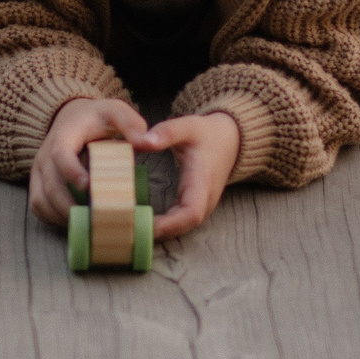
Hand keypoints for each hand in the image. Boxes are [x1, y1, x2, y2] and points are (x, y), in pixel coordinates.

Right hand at [30, 96, 150, 228]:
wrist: (71, 118)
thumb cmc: (97, 117)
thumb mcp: (114, 111)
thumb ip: (130, 124)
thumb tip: (148, 143)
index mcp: (64, 135)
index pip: (60, 154)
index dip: (71, 171)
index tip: (88, 186)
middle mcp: (45, 154)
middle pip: (50, 184)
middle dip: (69, 204)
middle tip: (95, 217)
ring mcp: (38, 171)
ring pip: (41, 199)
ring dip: (62, 215)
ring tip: (88, 224)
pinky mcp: (38, 184)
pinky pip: (38, 206)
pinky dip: (54, 218)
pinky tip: (76, 223)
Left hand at [141, 112, 241, 239]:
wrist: (229, 139)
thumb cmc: (207, 133)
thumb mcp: (188, 126)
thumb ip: (167, 132)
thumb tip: (144, 141)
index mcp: (203, 181)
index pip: (191, 213)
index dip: (170, 224)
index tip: (146, 225)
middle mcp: (205, 198)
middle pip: (185, 226)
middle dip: (160, 232)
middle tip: (130, 230)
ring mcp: (202, 204)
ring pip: (183, 227)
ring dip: (161, 231)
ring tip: (133, 229)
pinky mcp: (195, 204)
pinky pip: (181, 221)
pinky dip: (165, 225)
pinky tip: (144, 222)